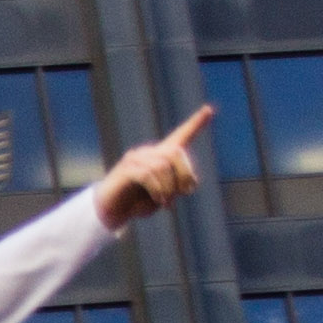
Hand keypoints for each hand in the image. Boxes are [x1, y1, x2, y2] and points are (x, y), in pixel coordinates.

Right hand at [91, 105, 211, 228]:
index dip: (195, 124)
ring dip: (169, 188)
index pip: (181, 136)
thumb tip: (188, 183)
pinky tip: (159, 201)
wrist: (113, 212)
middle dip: (184, 174)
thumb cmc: (138, 202)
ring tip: (166, 203)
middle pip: (175, 152)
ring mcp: (135, 159)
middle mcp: (149, 152)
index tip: (209, 110)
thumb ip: (177, 187)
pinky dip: (157, 190)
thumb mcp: (164, 196)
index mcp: (161, 156)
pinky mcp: (125, 169)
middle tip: (184, 193)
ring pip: (162, 166)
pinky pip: (147, 175)